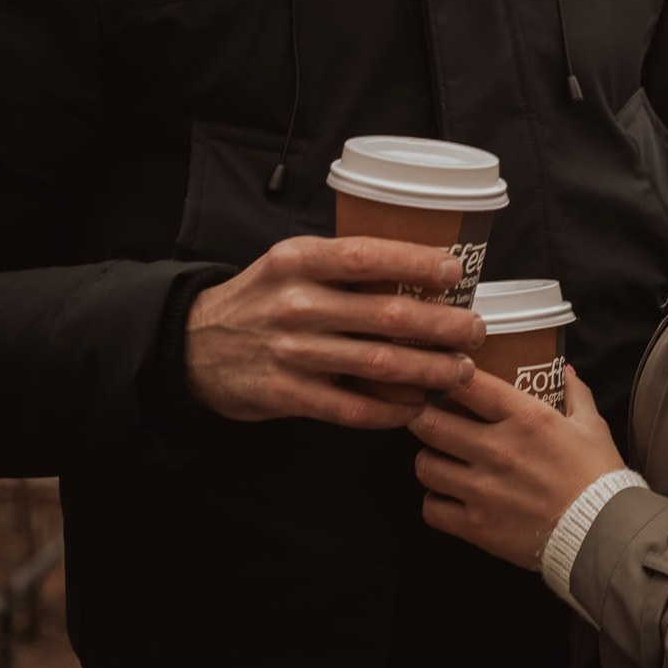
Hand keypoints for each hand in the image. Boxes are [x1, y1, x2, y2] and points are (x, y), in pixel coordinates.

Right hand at [184, 236, 485, 427]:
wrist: (193, 346)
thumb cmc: (259, 300)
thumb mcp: (289, 265)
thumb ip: (341, 265)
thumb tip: (418, 267)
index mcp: (299, 261)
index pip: (366, 256)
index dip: (415, 263)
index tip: (454, 272)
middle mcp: (296, 304)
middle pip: (386, 315)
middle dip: (442, 326)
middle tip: (475, 331)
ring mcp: (290, 352)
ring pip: (377, 364)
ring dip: (428, 370)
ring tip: (460, 371)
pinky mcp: (285, 394)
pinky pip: (350, 407)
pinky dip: (389, 411)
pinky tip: (415, 408)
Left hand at [410, 365, 626, 569]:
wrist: (603, 533)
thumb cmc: (598, 477)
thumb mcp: (592, 425)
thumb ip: (575, 393)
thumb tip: (566, 370)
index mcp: (524, 417)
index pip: (467, 384)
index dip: (446, 377)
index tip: (442, 380)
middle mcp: (497, 449)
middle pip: (430, 423)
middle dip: (422, 417)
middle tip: (425, 418)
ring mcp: (482, 489)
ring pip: (424, 466)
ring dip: (428, 460)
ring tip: (438, 459)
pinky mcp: (476, 525)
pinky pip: (431, 509)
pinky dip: (435, 502)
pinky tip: (447, 497)